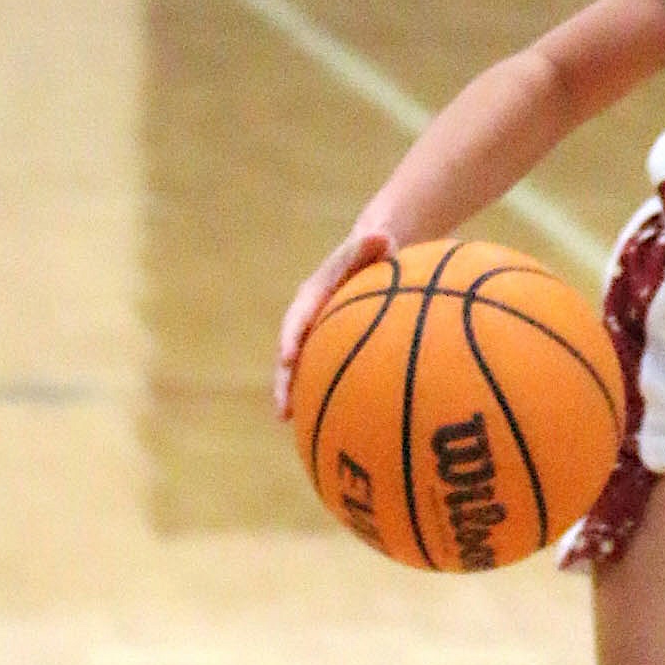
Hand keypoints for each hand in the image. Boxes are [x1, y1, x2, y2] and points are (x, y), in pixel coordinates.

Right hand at [274, 230, 393, 418]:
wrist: (377, 250)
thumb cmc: (376, 248)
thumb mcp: (374, 242)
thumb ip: (372, 243)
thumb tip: (381, 236)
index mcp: (312, 297)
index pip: (297, 320)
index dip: (290, 339)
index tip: (288, 359)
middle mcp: (309, 319)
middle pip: (292, 353)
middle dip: (284, 382)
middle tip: (282, 411)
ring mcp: (319, 334)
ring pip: (305, 369)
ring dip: (299, 396)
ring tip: (296, 427)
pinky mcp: (333, 345)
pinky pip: (327, 371)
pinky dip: (327, 394)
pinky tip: (338, 424)